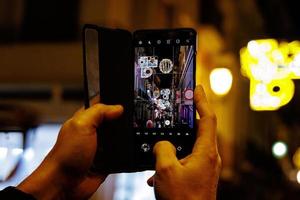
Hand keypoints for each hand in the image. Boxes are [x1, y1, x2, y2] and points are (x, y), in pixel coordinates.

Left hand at [17, 103, 122, 199]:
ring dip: (124, 139)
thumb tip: (118, 107)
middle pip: (115, 121)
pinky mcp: (107, 161)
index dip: (114, 101)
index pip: (103, 104)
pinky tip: (126, 152)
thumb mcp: (81, 126)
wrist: (64, 184)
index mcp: (86, 119)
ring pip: (120, 138)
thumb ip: (98, 112)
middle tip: (128, 122)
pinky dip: (126, 154)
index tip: (126, 102)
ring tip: (126, 138)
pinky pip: (122, 154)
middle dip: (122, 122)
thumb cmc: (65, 155)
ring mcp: (101, 147)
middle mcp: (94, 131)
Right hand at [148, 85, 220, 199]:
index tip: (197, 88)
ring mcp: (203, 167)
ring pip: (189, 146)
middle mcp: (208, 157)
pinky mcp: (197, 175)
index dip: (202, 101)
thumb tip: (162, 143)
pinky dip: (172, 160)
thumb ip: (162, 149)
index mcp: (205, 152)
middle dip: (186, 119)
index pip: (207, 118)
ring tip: (161, 142)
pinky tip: (157, 172)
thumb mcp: (166, 170)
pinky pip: (184, 160)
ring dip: (174, 143)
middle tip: (177, 108)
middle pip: (199, 130)